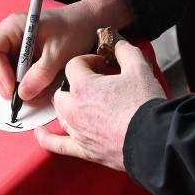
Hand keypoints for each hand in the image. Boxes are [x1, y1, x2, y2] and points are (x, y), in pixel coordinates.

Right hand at [0, 0, 136, 100]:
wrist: (90, 21)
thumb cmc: (76, 28)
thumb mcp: (60, 53)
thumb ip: (41, 74)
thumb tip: (23, 94)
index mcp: (14, 27)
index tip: (13, 88)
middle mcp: (10, 35)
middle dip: (5, 83)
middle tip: (22, 97)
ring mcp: (16, 46)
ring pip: (3, 71)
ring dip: (15, 84)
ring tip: (34, 91)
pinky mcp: (24, 55)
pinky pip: (15, 72)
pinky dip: (24, 82)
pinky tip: (38, 85)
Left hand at [38, 42, 165, 171]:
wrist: (153, 139)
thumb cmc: (144, 105)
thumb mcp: (139, 68)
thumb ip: (125, 52)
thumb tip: (119, 45)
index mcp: (83, 86)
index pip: (74, 65)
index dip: (89, 61)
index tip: (103, 65)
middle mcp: (73, 109)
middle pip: (63, 89)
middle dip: (76, 83)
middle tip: (96, 83)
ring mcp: (77, 131)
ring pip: (61, 112)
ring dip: (69, 104)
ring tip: (84, 101)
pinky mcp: (84, 149)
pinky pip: (58, 145)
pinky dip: (47, 139)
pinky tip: (40, 134)